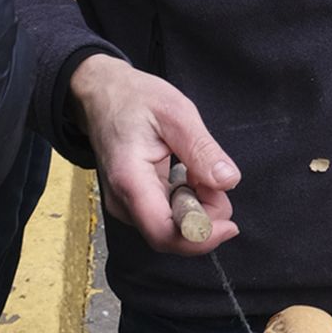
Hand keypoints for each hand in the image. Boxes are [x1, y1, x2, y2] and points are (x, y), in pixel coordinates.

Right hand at [69, 54, 237, 252]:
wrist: (101, 94)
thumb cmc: (134, 99)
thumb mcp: (176, 112)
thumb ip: (202, 149)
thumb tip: (228, 181)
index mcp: (130, 180)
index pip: (164, 232)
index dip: (201, 237)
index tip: (229, 224)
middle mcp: (123, 200)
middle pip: (172, 235)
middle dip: (205, 218)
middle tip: (216, 181)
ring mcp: (126, 204)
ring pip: (172, 227)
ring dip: (198, 207)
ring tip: (200, 170)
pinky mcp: (133, 202)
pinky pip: (167, 215)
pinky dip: (187, 200)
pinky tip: (189, 175)